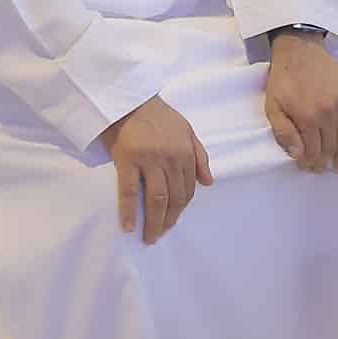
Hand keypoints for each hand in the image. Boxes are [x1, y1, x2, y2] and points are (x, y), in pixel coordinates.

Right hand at [101, 96, 212, 244]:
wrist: (129, 101)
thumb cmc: (158, 117)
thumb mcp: (187, 131)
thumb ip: (199, 157)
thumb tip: (209, 182)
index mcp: (186, 153)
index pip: (187, 189)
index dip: (181, 208)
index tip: (174, 220)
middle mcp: (171, 159)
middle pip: (173, 198)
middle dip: (169, 220)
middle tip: (160, 235)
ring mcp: (149, 160)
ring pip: (156, 198)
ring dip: (154, 222)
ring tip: (149, 237)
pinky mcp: (128, 160)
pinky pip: (129, 192)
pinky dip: (129, 211)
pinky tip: (128, 227)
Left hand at [264, 32, 337, 172]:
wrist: (299, 50)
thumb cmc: (282, 80)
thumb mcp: (272, 106)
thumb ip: (283, 132)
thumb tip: (298, 156)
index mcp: (307, 117)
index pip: (313, 151)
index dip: (310, 163)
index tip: (307, 168)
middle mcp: (329, 112)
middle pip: (330, 146)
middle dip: (325, 161)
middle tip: (321, 169)